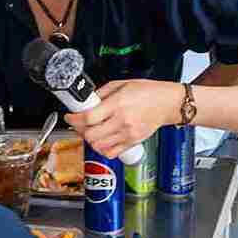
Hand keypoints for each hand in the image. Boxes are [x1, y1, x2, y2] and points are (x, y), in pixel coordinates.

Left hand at [62, 80, 180, 157]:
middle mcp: (122, 121)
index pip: (89, 118)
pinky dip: (102, 149)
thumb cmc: (148, 92)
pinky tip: (102, 140)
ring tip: (90, 131)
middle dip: (79, 130)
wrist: (168, 103)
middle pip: (91, 135)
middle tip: (78, 124)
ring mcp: (128, 134)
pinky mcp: (133, 142)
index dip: (73, 119)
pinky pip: (111, 153)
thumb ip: (101, 93)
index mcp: (118, 104)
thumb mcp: (121, 84)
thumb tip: (86, 101)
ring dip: (89, 140)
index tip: (70, 116)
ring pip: (99, 146)